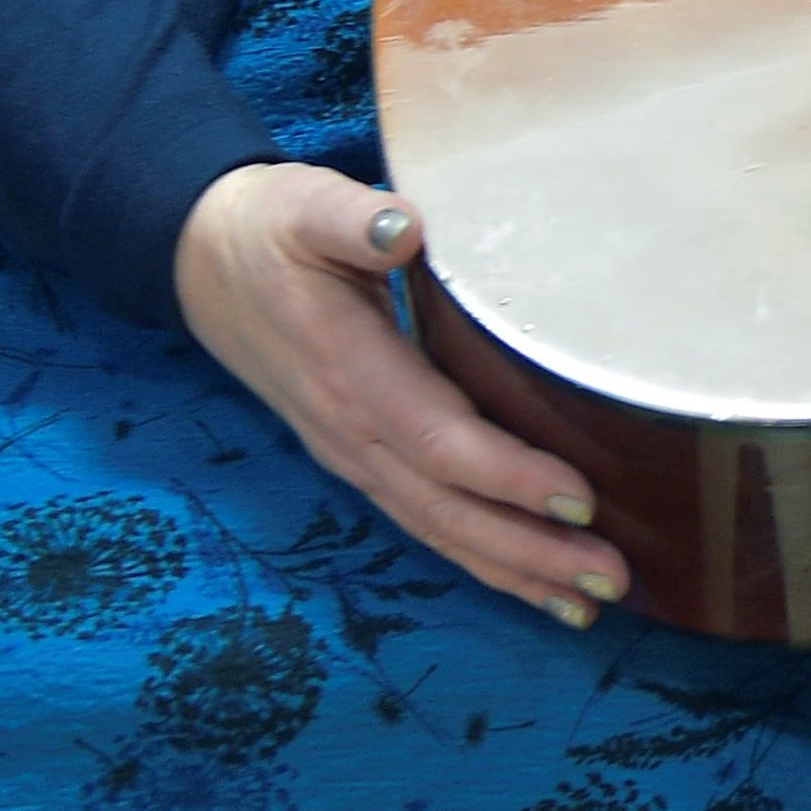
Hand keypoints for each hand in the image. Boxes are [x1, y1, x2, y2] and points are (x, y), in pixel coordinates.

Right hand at [173, 163, 623, 625]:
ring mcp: (351, 455)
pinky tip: (534, 586)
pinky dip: (480, 558)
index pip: (437, 439)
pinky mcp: (359, 460)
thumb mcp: (304, 207)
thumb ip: (352, 219)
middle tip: (612, 577)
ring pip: (436, 528)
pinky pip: (424, 520)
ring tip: (590, 603)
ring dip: (513, 570)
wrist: (199, 264)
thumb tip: (401, 227)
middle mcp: (350, 430)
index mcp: (349, 371)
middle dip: (528, 550)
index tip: (578, 499)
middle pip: (446, 507)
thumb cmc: (268, 230)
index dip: (506, 475)